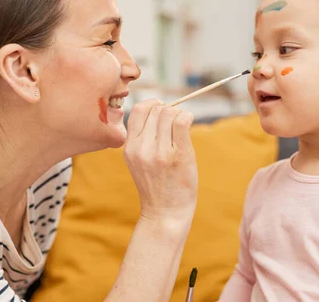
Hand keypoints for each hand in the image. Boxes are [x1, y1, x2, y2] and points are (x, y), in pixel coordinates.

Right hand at [123, 99, 197, 226]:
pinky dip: (188, 116)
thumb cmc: (156, 185)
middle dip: (168, 110)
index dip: (152, 104)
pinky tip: (189, 123)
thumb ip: (142, 137)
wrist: (165, 213)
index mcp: (130, 147)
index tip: (161, 110)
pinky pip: (182, 121)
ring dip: (179, 114)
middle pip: (157, 110)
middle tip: (175, 123)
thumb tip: (159, 108)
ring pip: (170, 113)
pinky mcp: (179, 156)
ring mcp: (160, 152)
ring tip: (182, 127)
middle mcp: (142, 148)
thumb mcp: (138, 160)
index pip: (138, 110)